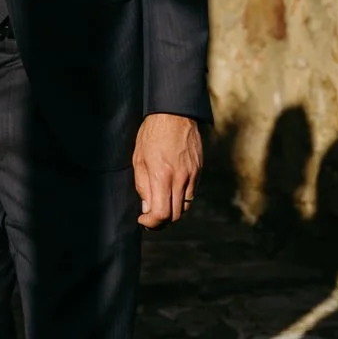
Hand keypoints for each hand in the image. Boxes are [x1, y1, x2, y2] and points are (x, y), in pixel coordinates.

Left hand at [133, 113, 202, 228]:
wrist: (174, 114)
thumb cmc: (151, 135)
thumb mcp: (139, 160)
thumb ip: (143, 186)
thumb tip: (146, 208)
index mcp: (162, 176)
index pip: (161, 214)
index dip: (151, 224)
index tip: (142, 220)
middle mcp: (180, 179)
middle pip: (175, 216)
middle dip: (160, 222)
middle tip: (149, 217)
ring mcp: (192, 176)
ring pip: (185, 207)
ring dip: (172, 212)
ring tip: (160, 205)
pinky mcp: (199, 171)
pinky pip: (191, 195)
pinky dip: (181, 200)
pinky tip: (171, 192)